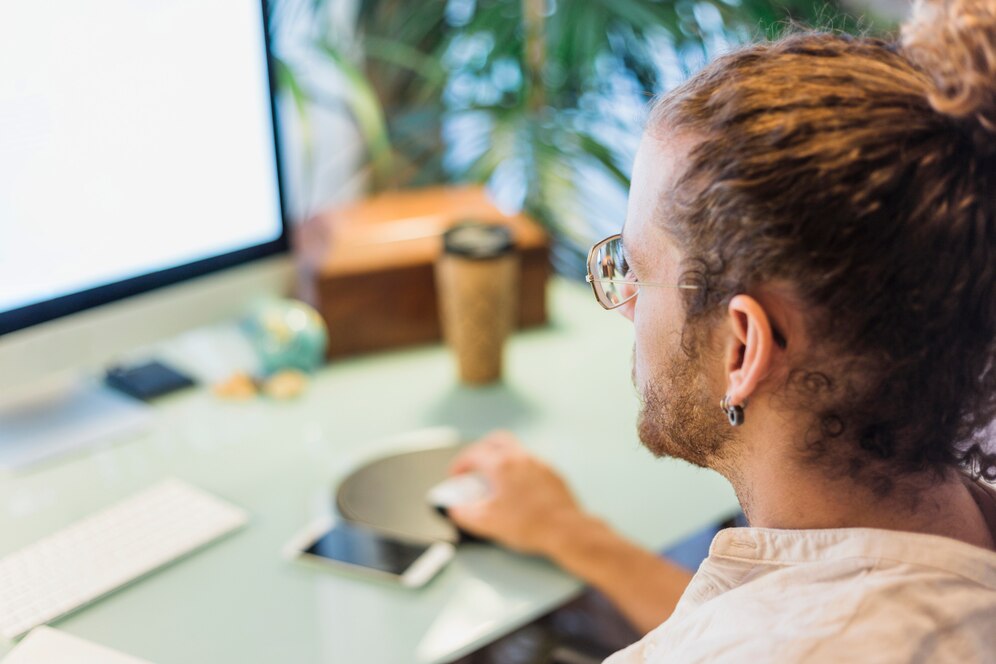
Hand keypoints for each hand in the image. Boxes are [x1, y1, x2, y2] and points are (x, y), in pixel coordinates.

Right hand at [447, 431, 584, 555]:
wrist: (566, 530)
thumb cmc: (528, 525)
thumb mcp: (487, 523)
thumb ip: (464, 514)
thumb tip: (455, 509)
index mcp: (502, 465)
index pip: (474, 454)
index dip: (461, 464)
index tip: (456, 475)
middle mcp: (521, 458)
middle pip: (497, 439)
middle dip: (482, 449)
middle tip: (475, 464)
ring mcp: (540, 464)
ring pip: (516, 450)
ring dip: (502, 459)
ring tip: (496, 479)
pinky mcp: (553, 474)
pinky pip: (532, 464)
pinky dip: (520, 470)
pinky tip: (519, 489)